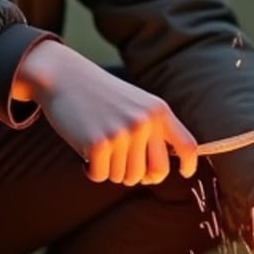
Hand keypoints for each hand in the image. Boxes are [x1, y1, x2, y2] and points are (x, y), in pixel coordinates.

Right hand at [14, 40, 197, 184]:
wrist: (63, 75)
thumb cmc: (100, 96)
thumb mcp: (136, 104)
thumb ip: (153, 130)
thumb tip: (159, 172)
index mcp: (158, 111)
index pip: (187, 146)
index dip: (189, 165)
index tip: (184, 173)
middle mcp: (144, 122)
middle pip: (156, 173)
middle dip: (140, 176)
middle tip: (122, 164)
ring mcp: (122, 133)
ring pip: (126, 178)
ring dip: (111, 170)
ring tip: (100, 146)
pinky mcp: (98, 144)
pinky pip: (101, 176)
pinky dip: (91, 170)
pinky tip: (85, 150)